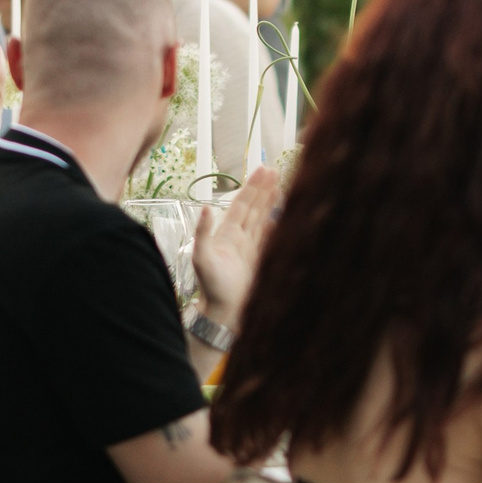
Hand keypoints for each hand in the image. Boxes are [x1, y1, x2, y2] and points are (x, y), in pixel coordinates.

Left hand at [192, 165, 280, 319]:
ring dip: (269, 204)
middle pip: (254, 208)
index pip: (242, 204)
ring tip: (279, 187)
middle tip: (274, 171)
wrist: (222, 312)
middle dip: (263, 190)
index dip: (253, 187)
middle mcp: (239, 238)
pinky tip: (280, 218)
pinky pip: (269, 239)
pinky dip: (275, 227)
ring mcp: (250, 249)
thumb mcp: (201, 258)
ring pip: (262, 220)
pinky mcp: (259, 262)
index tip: (263, 170)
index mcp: (227, 233)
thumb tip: (205, 207)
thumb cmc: (210, 286)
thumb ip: (202, 233)